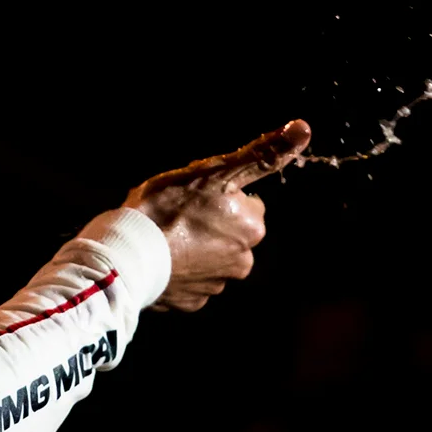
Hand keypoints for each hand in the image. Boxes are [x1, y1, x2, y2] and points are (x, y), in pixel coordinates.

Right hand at [123, 120, 307, 311]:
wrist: (127, 255)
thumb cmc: (169, 207)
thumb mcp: (217, 170)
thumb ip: (263, 153)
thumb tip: (303, 129)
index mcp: (253, 227)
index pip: (246, 205)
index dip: (220, 196)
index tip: (196, 195)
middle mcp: (243, 261)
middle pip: (230, 233)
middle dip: (211, 224)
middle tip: (179, 215)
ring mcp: (216, 286)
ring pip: (210, 256)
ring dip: (194, 247)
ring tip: (167, 236)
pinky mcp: (192, 303)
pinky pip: (190, 280)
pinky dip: (180, 269)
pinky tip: (162, 258)